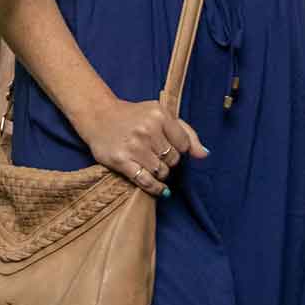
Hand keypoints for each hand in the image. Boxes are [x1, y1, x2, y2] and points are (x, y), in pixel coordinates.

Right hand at [72, 97, 206, 197]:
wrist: (99, 116)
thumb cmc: (135, 117)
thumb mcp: (162, 115)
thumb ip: (187, 133)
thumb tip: (204, 155)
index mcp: (159, 115)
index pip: (184, 145)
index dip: (179, 149)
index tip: (169, 147)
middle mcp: (147, 129)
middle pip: (173, 160)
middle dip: (168, 161)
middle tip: (156, 155)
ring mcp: (134, 146)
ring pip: (162, 172)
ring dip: (160, 173)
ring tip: (151, 165)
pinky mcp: (121, 161)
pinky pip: (146, 182)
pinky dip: (156, 189)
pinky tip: (160, 189)